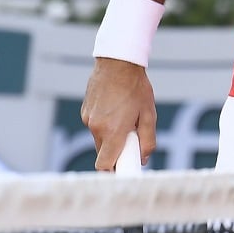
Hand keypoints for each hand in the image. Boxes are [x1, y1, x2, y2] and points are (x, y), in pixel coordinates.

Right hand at [82, 57, 156, 171]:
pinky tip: (116, 108)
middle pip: (104, 152)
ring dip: (111, 135)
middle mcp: (96, 128)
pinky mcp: (85, 111)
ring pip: (99, 138)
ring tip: (125, 117)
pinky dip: (105, 124)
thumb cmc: (136, 87)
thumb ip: (147, 140)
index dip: (114, 171)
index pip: (104, 165)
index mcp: (112, 131)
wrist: (118, 61)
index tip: (125, 169)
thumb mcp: (149, 114)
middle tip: (131, 138)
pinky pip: (95, 125)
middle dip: (116, 151)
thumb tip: (143, 158)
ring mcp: (88, 119)